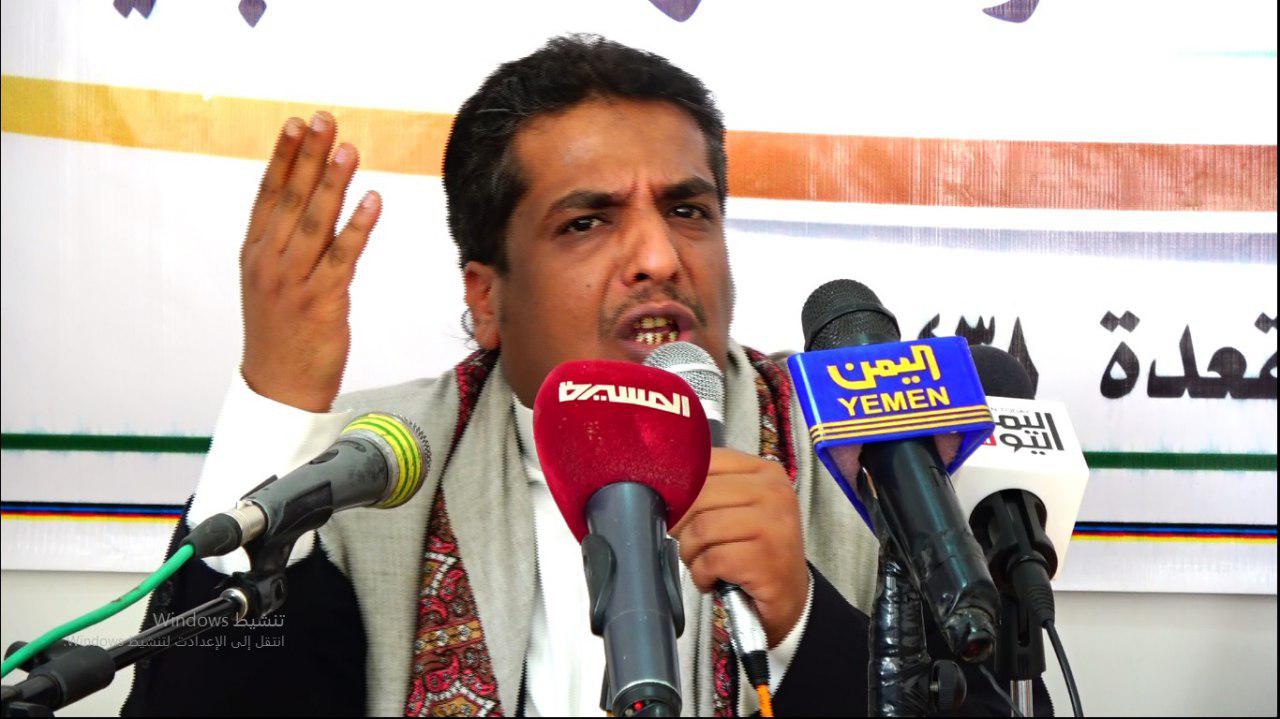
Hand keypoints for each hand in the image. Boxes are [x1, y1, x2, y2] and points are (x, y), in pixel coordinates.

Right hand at [239, 113, 380, 411]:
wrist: (278, 387)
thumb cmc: (281, 331)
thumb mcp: (272, 280)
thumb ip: (285, 242)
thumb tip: (308, 202)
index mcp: (256, 253)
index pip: (269, 194)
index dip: (284, 157)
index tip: (296, 123)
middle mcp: (270, 262)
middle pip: (291, 199)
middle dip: (309, 156)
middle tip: (324, 120)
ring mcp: (294, 281)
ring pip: (314, 222)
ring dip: (332, 183)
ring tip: (348, 149)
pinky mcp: (322, 301)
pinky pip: (342, 257)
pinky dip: (357, 227)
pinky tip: (372, 201)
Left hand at [670, 448, 809, 646]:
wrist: (790, 594)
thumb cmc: (756, 548)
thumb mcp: (740, 508)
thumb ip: (711, 489)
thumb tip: (662, 488)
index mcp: (766, 471)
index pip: (707, 462)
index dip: (681, 487)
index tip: (675, 508)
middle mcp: (774, 492)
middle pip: (700, 495)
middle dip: (682, 524)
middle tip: (689, 543)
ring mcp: (773, 525)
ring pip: (702, 528)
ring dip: (690, 552)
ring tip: (700, 562)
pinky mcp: (764, 558)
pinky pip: (711, 560)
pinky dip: (701, 574)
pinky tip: (710, 579)